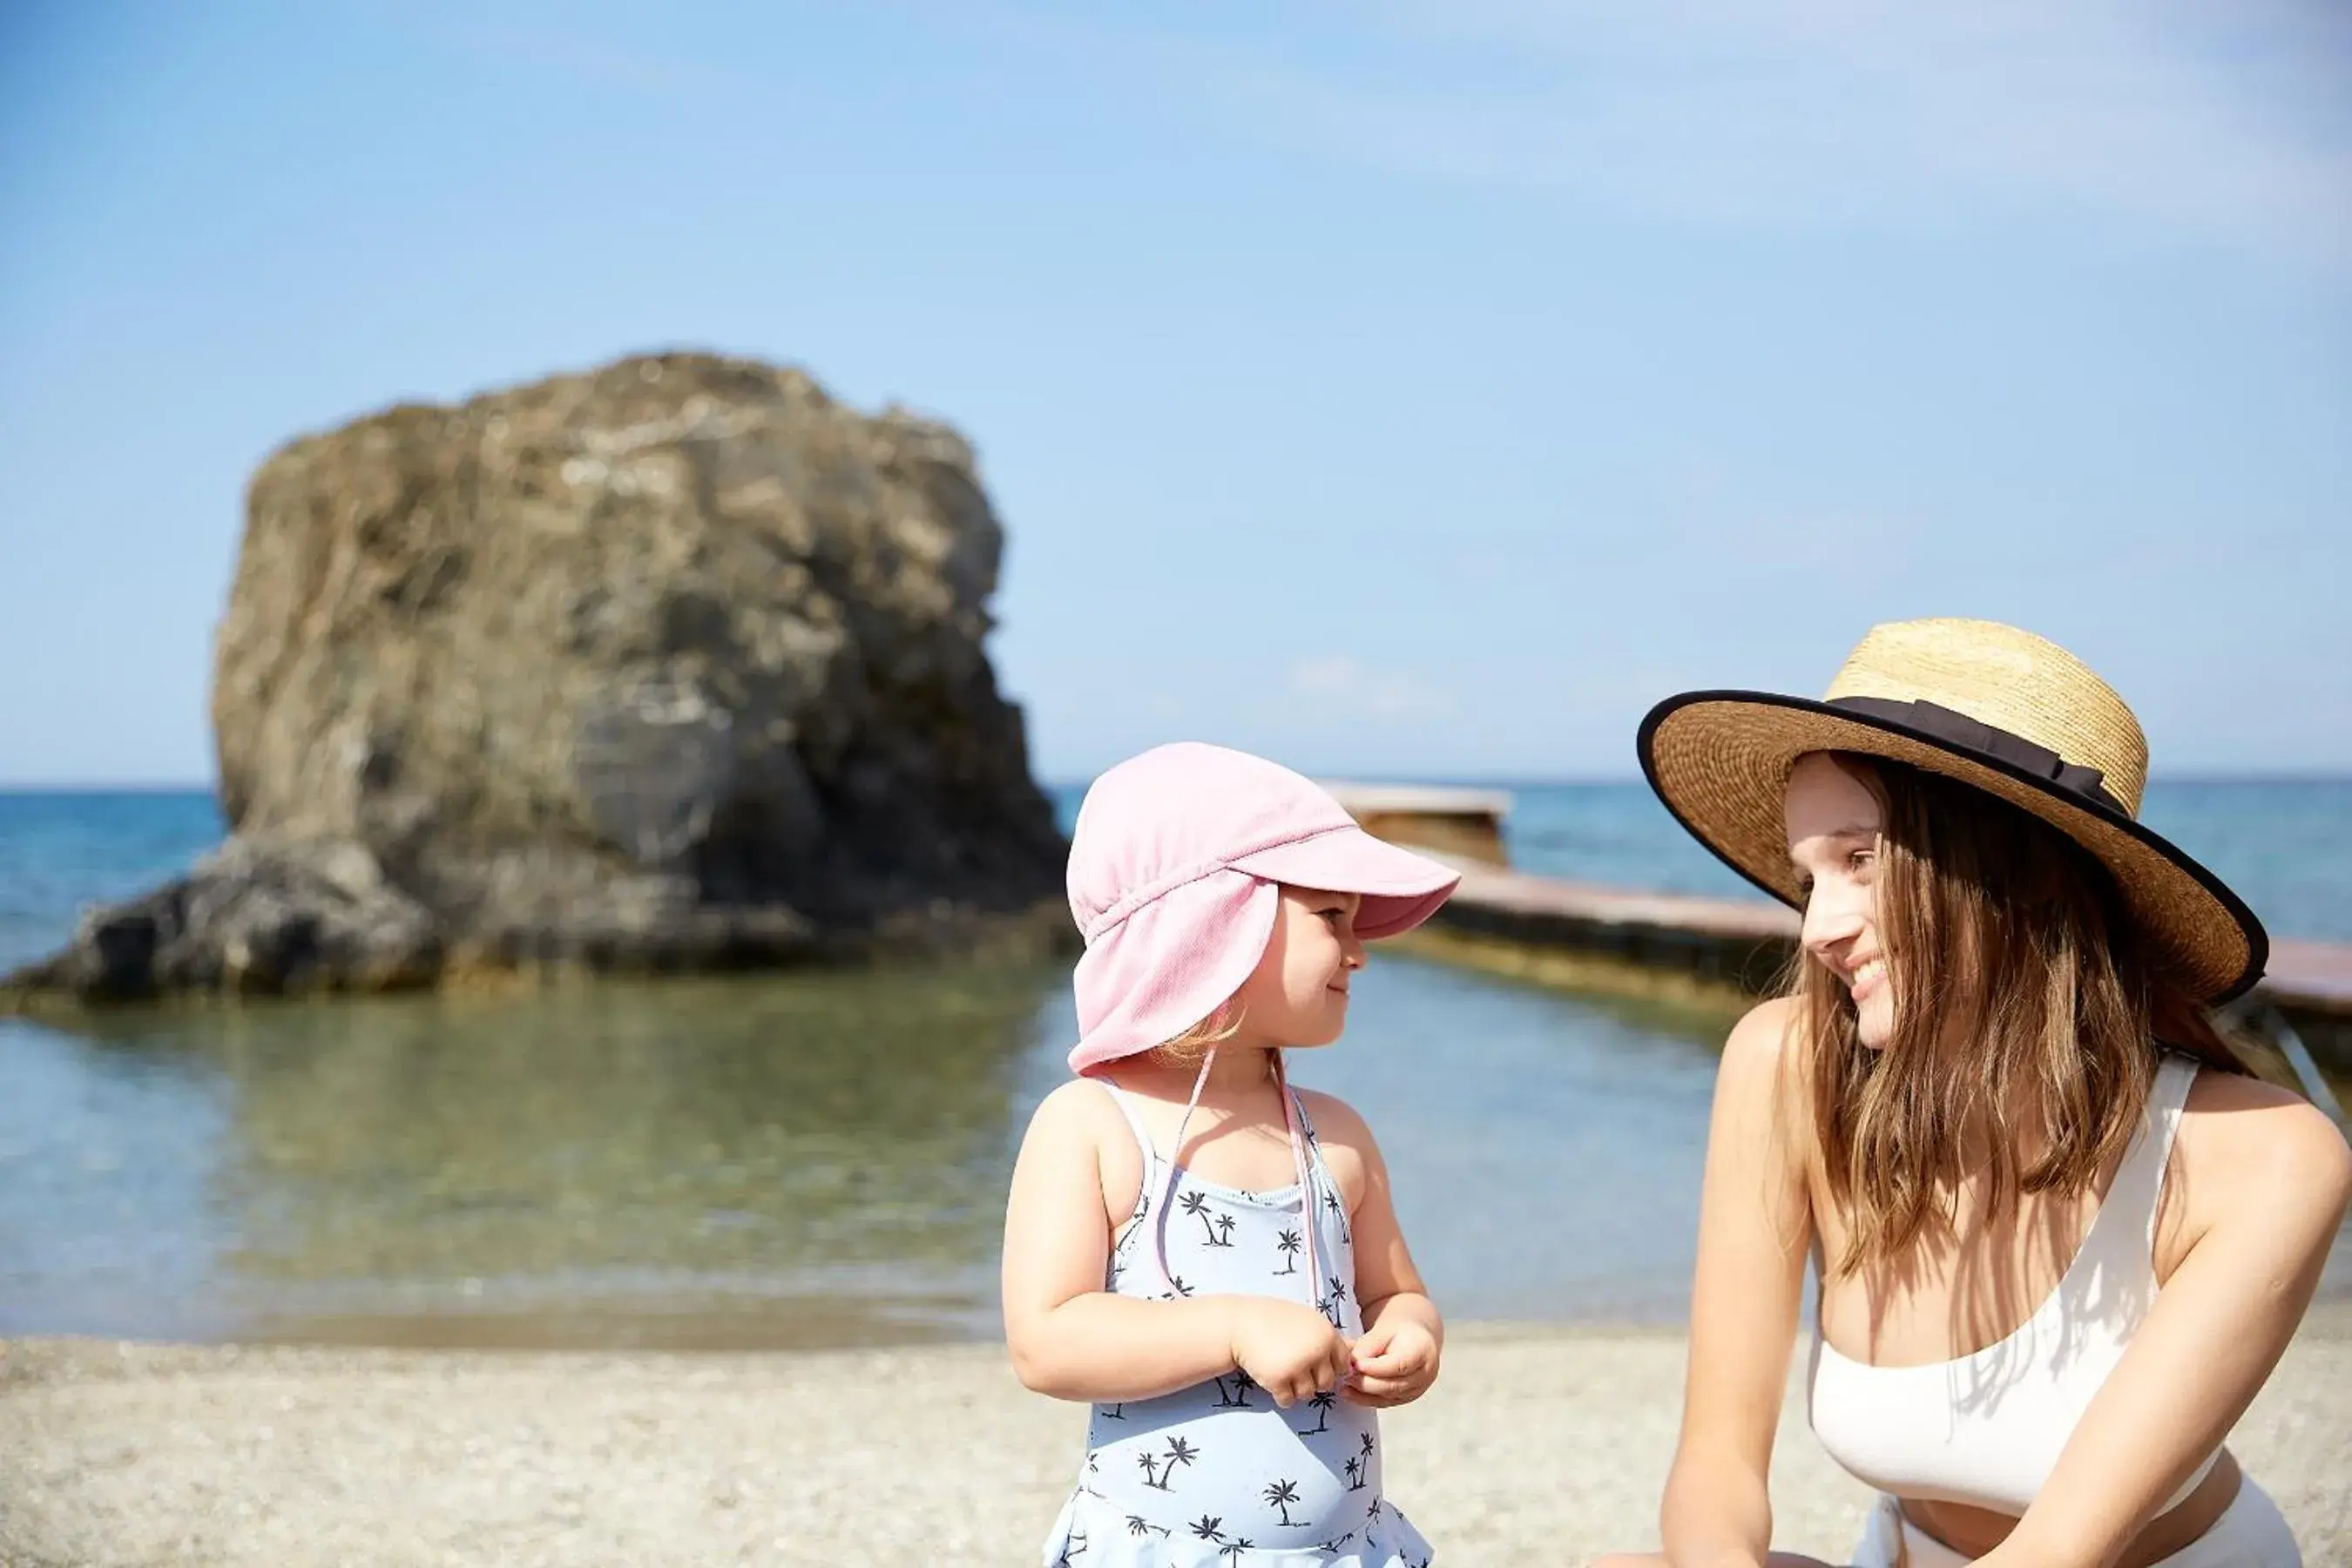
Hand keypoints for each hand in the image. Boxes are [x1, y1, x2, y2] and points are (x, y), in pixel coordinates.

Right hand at [1227, 1298, 1352, 1407]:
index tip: (1310, 1359)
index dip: (1327, 1365)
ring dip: (1295, 1388)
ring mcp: (1298, 1366)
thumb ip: (1329, 1338)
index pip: (1342, 1365)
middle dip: (1312, 1379)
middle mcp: (1316, 1350)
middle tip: (1293, 1366)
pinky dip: (1280, 1394)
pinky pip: (1288, 1401)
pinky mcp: (1278, 1380)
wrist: (1240, 1324)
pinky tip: (1271, 1377)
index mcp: (1327, 1334)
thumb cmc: (1276, 1321)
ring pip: (1308, 1394)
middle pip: (1326, 1383)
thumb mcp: (1308, 1321)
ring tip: (1282, 1370)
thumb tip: (1357, 1354)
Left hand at [1342, 1317, 1437, 1406]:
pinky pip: (1385, 1403)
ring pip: (1388, 1397)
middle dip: (1367, 1382)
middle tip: (1346, 1375)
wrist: (1411, 1338)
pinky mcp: (1406, 1398)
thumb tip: (1353, 1362)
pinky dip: (1365, 1400)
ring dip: (1364, 1393)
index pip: (1400, 1365)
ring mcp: (1417, 1389)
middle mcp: (1425, 1374)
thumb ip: (1369, 1344)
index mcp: (1423, 1351)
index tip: (1356, 1365)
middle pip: (1394, 1385)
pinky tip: (1349, 1393)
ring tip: (1344, 1385)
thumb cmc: (1398, 1330)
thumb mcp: (1383, 1329)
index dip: (1376, 1368)